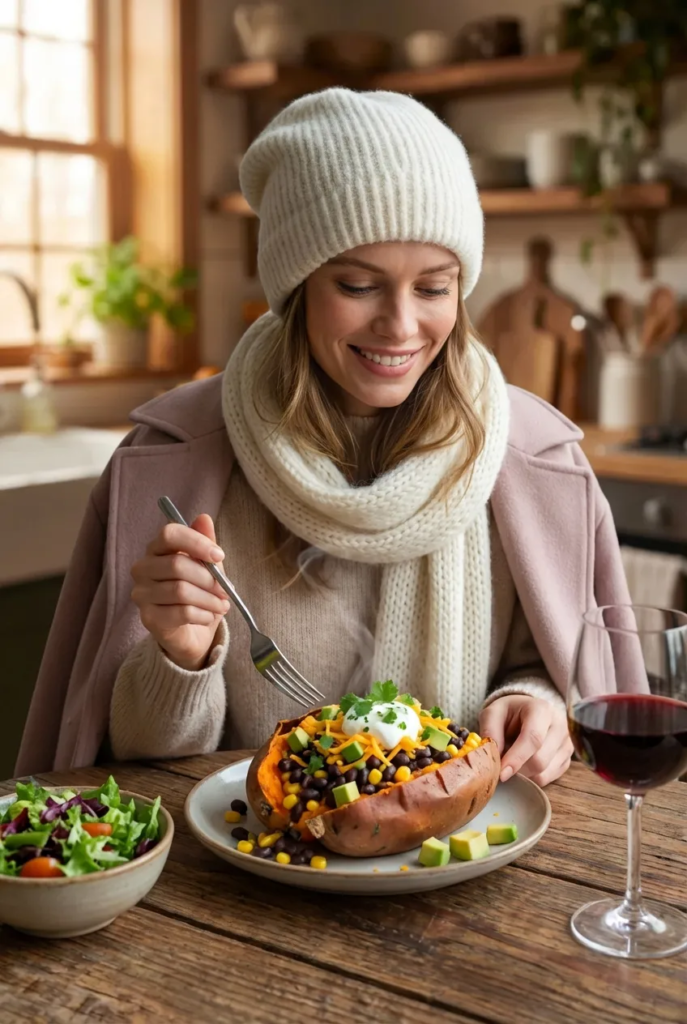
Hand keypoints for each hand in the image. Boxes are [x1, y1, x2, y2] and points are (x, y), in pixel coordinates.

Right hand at [130, 515, 230, 671]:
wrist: (191, 632)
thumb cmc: (198, 592)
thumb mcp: (207, 566)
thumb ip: (204, 543)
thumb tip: (204, 518)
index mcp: (156, 549)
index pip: (169, 534)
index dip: (196, 543)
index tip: (220, 556)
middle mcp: (143, 568)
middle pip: (177, 564)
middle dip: (209, 578)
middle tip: (226, 589)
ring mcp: (142, 594)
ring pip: (180, 590)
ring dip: (209, 599)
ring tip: (223, 605)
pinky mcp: (148, 618)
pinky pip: (180, 612)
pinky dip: (202, 614)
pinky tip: (210, 616)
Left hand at [478, 694, 573, 786]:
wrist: (526, 712)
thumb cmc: (508, 713)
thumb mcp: (492, 714)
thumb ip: (490, 731)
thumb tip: (494, 757)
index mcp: (541, 709)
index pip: (533, 738)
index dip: (516, 758)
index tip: (501, 773)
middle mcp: (560, 726)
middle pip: (540, 760)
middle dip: (517, 768)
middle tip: (501, 763)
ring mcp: (567, 744)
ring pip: (544, 773)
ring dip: (523, 773)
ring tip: (514, 758)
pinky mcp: (567, 759)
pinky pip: (548, 779)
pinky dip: (531, 777)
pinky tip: (524, 763)